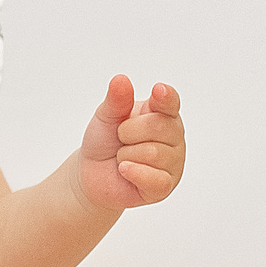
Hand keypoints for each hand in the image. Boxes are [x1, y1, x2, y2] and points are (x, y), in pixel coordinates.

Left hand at [76, 76, 183, 212]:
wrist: (91, 173)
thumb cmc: (104, 141)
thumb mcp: (105, 116)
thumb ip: (116, 100)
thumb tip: (121, 80)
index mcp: (162, 113)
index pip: (170, 102)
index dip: (166, 97)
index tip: (158, 91)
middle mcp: (174, 136)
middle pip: (159, 126)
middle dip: (129, 132)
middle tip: (121, 138)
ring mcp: (173, 162)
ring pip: (154, 152)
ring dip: (127, 155)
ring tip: (123, 157)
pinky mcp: (164, 186)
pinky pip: (155, 178)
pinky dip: (134, 172)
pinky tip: (124, 170)